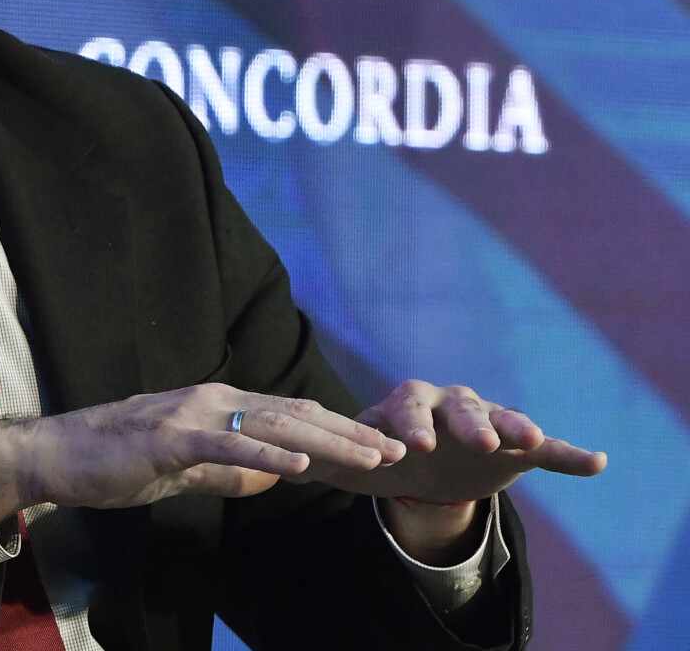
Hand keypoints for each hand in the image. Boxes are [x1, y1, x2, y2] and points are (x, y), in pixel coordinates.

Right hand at [0, 383, 404, 520]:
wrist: (56, 454)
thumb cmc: (112, 461)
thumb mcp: (182, 468)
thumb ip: (225, 469)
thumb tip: (269, 477)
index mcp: (216, 405)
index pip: (290, 415)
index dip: (339, 428)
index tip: (381, 447)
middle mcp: (210, 400)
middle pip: (294, 414)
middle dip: (350, 432)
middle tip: (398, 449)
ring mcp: (191, 416)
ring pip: (272, 424)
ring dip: (326, 441)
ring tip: (370, 456)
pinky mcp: (170, 438)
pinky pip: (228, 447)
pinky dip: (267, 455)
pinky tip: (301, 466)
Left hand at [301, 380, 606, 504]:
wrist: (419, 460)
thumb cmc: (381, 455)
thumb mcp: (355, 459)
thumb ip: (325, 461)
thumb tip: (274, 468)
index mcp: (404, 404)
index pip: (406, 408)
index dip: (410, 426)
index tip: (412, 448)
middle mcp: (447, 404)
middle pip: (459, 407)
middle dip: (467, 423)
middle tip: (477, 441)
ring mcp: (486, 421)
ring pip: (504, 419)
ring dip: (516, 428)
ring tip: (534, 443)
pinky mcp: (517, 446)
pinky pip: (549, 449)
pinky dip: (571, 454)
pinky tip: (597, 463)